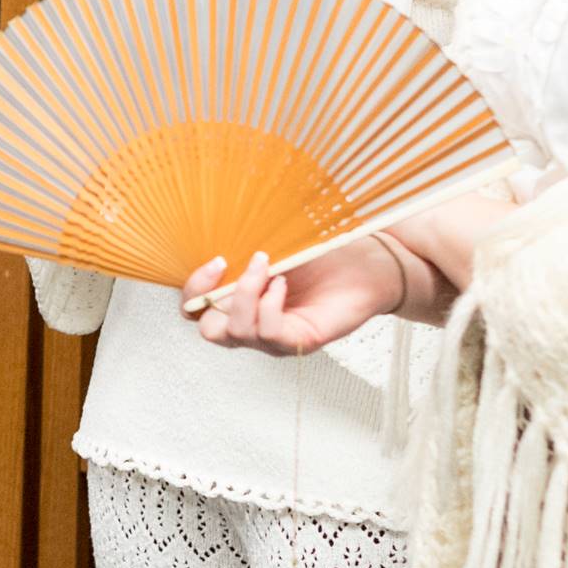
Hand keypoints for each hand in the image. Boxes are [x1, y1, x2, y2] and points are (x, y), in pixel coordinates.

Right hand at [184, 237, 408, 357]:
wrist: (371, 266)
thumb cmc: (328, 255)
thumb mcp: (277, 245)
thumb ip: (245, 245)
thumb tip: (218, 225)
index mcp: (241, 302)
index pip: (197, 309)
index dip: (196, 288)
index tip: (215, 260)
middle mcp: (254, 324)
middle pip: (208, 329)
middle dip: (209, 296)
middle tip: (227, 265)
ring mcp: (275, 338)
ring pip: (236, 332)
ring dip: (245, 294)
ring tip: (269, 267)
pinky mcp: (298, 341)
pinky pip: (268, 333)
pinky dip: (269, 305)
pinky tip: (283, 285)